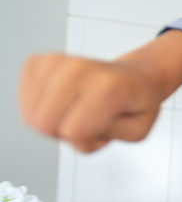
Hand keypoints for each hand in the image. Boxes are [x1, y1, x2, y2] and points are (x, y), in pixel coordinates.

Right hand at [19, 53, 162, 152]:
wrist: (136, 76)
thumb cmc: (136, 102)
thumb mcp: (136, 131)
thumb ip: (102, 138)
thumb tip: (69, 131)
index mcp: (109, 86)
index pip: (73, 131)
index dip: (89, 140)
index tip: (106, 126)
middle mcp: (79, 68)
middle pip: (43, 123)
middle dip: (65, 133)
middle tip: (89, 121)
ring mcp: (55, 61)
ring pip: (31, 116)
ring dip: (55, 122)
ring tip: (80, 111)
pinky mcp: (38, 62)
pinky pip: (25, 102)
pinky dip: (43, 109)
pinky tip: (65, 101)